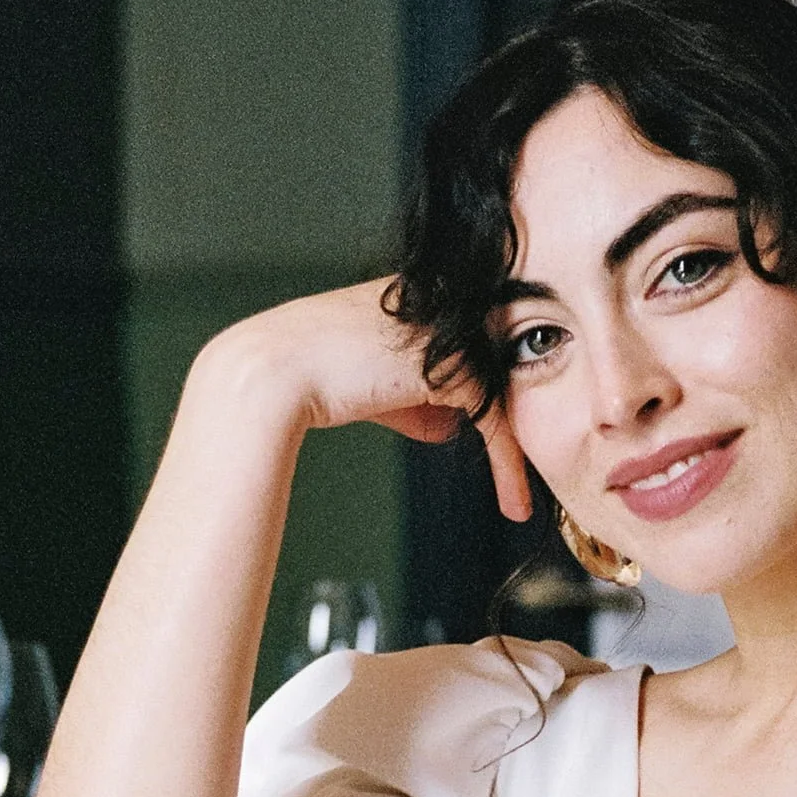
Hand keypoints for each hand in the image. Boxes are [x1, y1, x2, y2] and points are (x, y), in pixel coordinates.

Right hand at [209, 280, 534, 525]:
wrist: (275, 372)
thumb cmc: (314, 378)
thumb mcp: (378, 386)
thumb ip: (416, 399)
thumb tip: (449, 427)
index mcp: (424, 296)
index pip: (478, 342)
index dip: (495, 393)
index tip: (504, 439)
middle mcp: (442, 304)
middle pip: (500, 365)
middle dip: (513, 423)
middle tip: (522, 475)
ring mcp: (446, 330)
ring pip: (502, 392)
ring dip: (514, 453)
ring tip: (516, 500)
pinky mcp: (447, 365)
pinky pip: (493, 417)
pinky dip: (506, 463)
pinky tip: (510, 499)